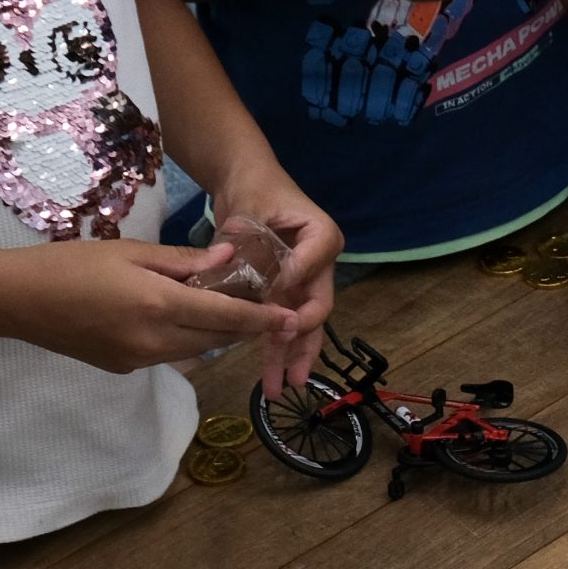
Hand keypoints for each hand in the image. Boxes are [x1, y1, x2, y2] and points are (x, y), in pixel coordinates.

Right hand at [0, 239, 298, 372]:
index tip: (291, 317)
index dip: (262, 319)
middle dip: (243, 326)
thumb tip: (228, 258)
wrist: (19, 302)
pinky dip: (185, 339)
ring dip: (214, 333)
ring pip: (195, 349)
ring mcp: (140, 361)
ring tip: (229, 311)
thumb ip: (183, 261)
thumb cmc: (72, 265)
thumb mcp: (131, 253)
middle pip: (216, 338)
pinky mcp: (126, 369)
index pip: (227, 316)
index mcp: (159, 307)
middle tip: (266, 307)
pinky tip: (182, 320)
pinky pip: (169, 355)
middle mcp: (155, 342)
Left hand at [212, 169, 343, 393]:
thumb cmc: (253, 188)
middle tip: (294, 374)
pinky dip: (274, 349)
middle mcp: (320, 263)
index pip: (313, 271)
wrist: (244, 180)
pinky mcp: (285, 293)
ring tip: (280, 388)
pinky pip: (282, 323)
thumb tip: (259, 287)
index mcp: (323, 237)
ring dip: (290, 357)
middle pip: (315, 308)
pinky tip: (270, 378)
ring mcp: (304, 281)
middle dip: (303, 344)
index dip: (292, 291)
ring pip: (301, 324)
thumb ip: (256, 249)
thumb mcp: (251, 213)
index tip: (269, 305)